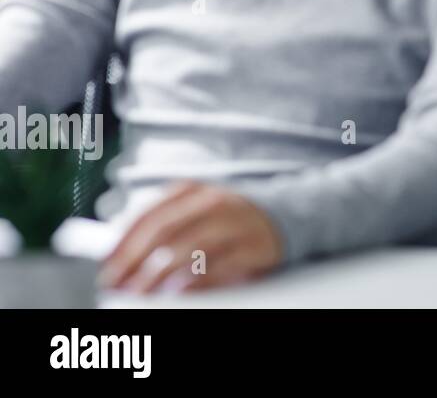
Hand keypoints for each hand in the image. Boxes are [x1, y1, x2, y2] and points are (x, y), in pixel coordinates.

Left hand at [100, 182, 283, 293]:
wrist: (281, 218)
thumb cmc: (223, 221)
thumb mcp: (191, 212)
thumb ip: (159, 225)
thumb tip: (116, 254)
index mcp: (192, 190)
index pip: (150, 214)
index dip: (124, 242)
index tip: (106, 267)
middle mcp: (213, 202)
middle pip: (166, 229)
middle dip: (135, 260)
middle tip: (117, 285)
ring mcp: (236, 222)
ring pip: (190, 246)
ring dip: (159, 273)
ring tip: (140, 294)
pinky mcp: (254, 246)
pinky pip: (220, 264)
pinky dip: (196, 279)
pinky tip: (177, 292)